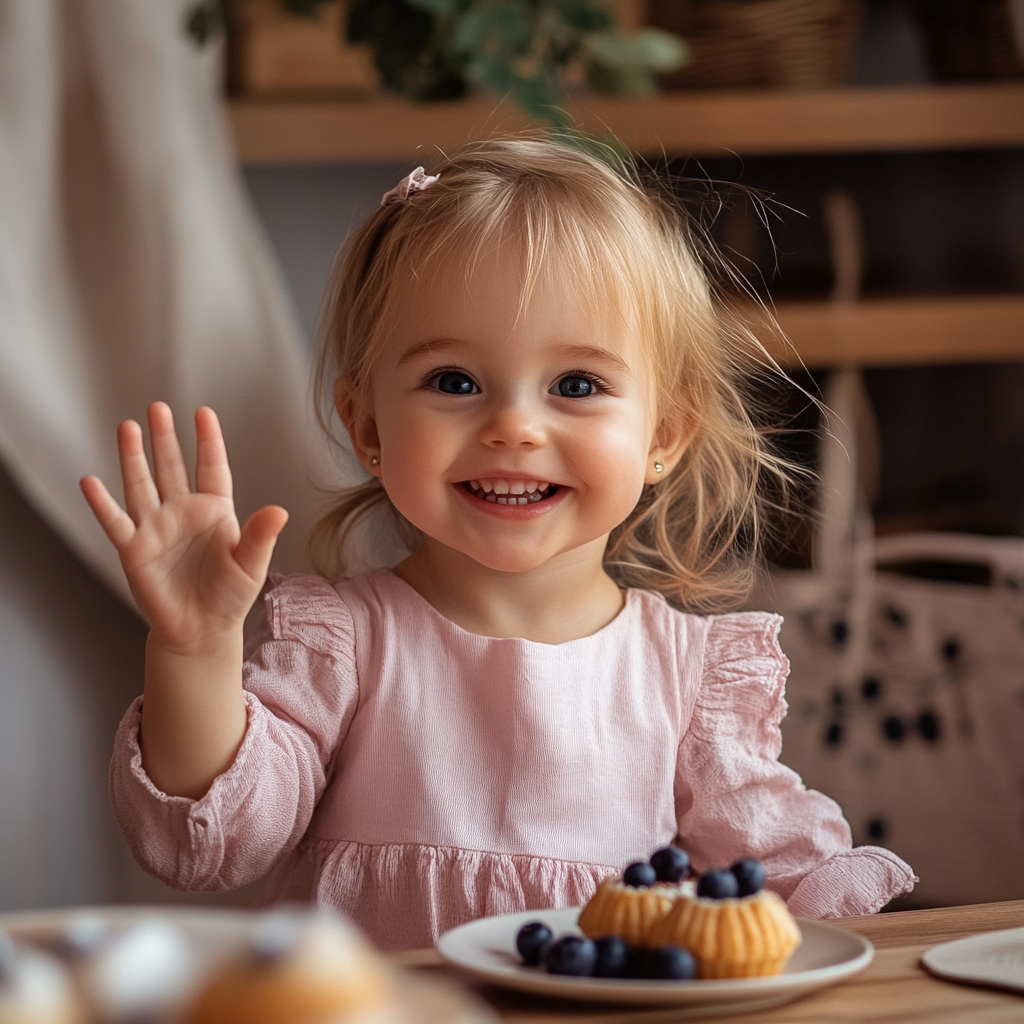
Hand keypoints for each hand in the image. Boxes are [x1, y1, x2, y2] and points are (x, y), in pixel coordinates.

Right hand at [81, 403, 287, 650]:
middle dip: (164, 438)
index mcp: (215, 510)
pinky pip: (115, 521)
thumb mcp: (251, 564)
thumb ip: (261, 536)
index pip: (212, 467)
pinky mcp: (134, 549)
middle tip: (157, 408)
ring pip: (141, 484)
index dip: (208, 441)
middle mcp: (183, 511)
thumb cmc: (230, 595)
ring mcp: (156, 527)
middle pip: (172, 467)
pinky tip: (90, 482)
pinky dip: (102, 503)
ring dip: (133, 457)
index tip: (203, 412)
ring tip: (127, 427)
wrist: (202, 629)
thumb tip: (279, 510)